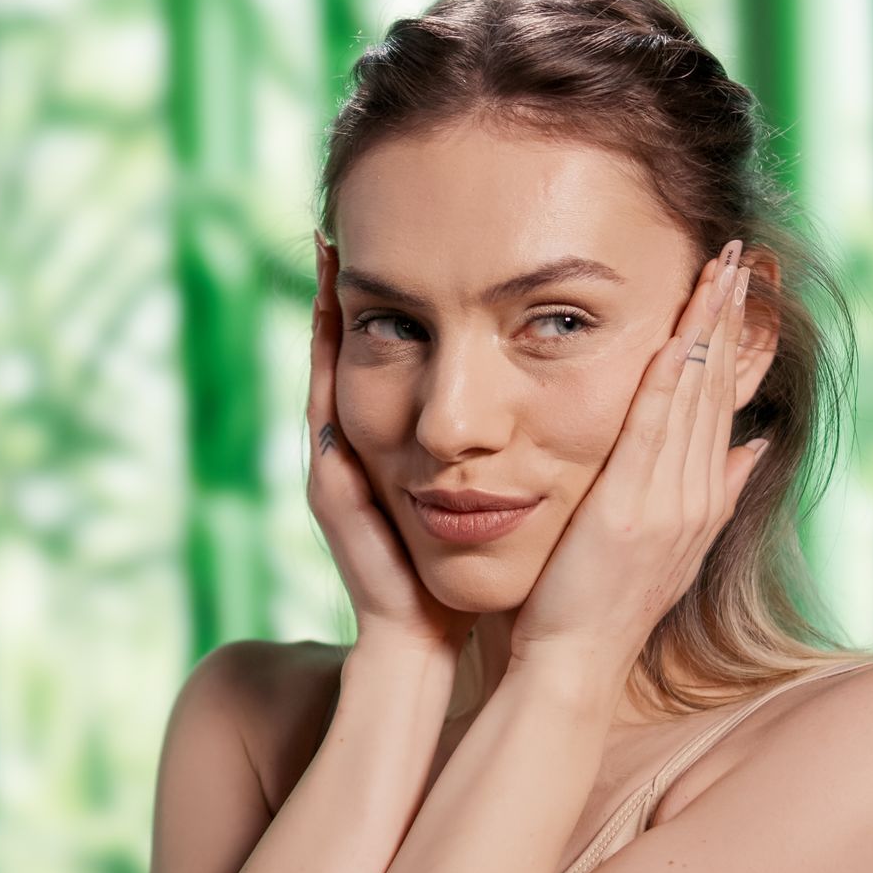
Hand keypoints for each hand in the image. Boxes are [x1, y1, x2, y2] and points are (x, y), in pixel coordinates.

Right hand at [306, 232, 478, 654]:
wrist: (428, 640)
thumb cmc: (466, 573)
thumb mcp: (488, 496)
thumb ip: (503, 450)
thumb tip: (549, 400)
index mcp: (395, 449)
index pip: (390, 362)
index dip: (382, 310)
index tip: (386, 246)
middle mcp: (357, 451)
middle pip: (345, 357)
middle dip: (343, 297)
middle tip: (339, 232)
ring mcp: (337, 467)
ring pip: (327, 374)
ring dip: (326, 317)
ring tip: (331, 256)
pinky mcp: (333, 489)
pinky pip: (323, 412)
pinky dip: (323, 364)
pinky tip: (329, 321)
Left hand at [510, 238, 768, 669]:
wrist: (577, 661)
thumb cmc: (602, 603)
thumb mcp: (671, 542)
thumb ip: (715, 490)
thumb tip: (754, 442)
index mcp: (703, 497)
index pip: (723, 399)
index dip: (734, 338)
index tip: (742, 285)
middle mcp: (696, 493)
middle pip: (716, 385)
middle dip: (728, 315)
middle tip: (738, 252)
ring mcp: (667, 500)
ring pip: (691, 396)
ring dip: (705, 328)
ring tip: (719, 270)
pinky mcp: (630, 506)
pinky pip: (650, 428)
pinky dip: (663, 379)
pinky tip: (672, 336)